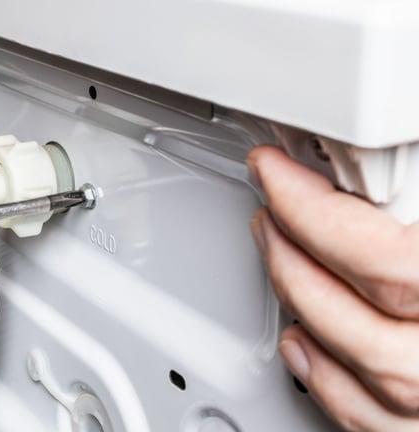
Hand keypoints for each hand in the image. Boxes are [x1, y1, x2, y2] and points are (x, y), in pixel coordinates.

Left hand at [248, 145, 418, 430]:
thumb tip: (375, 151)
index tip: (275, 173)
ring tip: (279, 257)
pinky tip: (301, 342)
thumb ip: (415, 182)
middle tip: (271, 210)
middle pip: (363, 311)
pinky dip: (326, 380)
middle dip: (295, 250)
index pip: (385, 259)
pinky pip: (374, 421)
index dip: (314, 211)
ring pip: (365, 369)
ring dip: (303, 304)